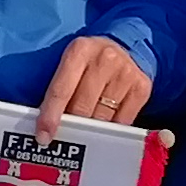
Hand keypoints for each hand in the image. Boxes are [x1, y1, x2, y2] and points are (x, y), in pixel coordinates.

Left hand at [36, 34, 153, 126]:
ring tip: (87, 125)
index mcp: (80, 50)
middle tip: (66, 134)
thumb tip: (45, 126)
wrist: (126, 48)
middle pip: (82, 107)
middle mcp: (105, 59)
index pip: (61, 90)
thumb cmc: (90, 62)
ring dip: (92, 128)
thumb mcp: (71, 64)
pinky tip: (105, 122)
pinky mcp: (141, 87)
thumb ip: (59, 88)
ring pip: (102, 118)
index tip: (44, 137)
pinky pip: (122, 122)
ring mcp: (126, 73)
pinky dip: (110, 128)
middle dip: (72, 125)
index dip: (51, 116)